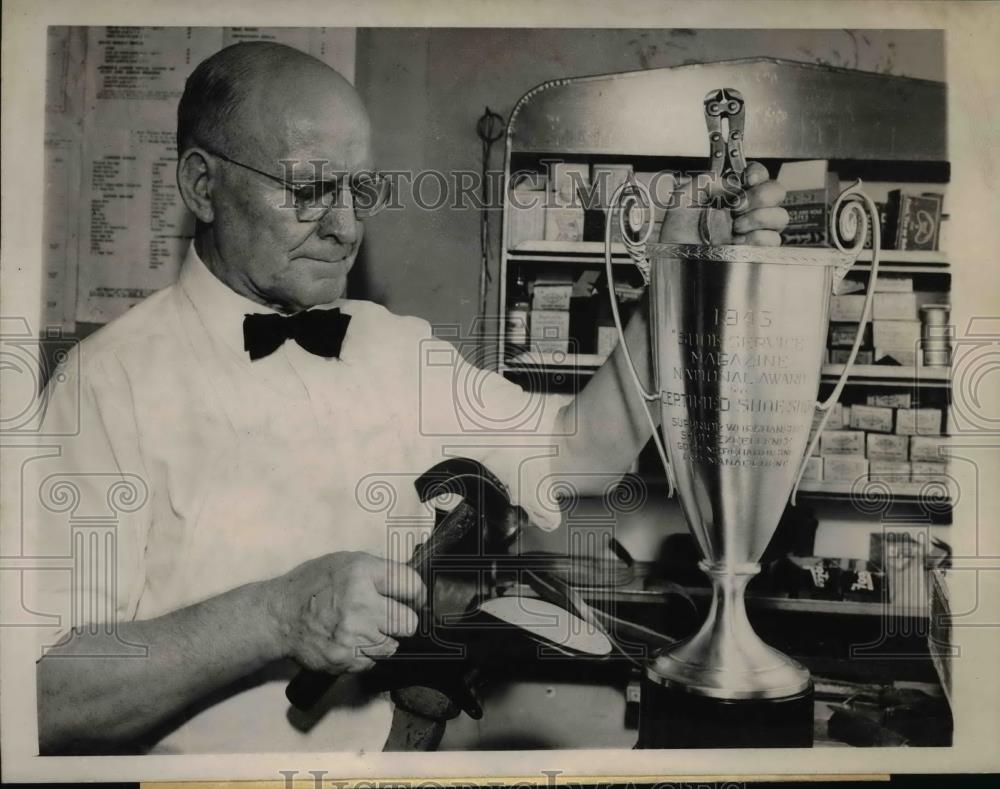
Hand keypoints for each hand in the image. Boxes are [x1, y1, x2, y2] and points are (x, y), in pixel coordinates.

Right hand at [265, 551, 425, 674]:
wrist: (279, 617)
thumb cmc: (314, 585)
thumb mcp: (346, 562)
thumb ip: (379, 572)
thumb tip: (412, 586)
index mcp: (362, 572)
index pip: (412, 586)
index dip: (415, 594)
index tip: (412, 599)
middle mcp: (360, 602)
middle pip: (409, 622)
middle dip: (401, 620)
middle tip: (387, 617)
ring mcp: (353, 633)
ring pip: (393, 645)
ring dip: (383, 640)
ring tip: (364, 629)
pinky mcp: (346, 658)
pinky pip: (374, 661)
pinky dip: (366, 655)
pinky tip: (351, 641)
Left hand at [658, 161, 787, 245]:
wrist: (676, 259)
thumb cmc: (676, 233)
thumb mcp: (684, 198)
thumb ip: (707, 180)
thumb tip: (734, 184)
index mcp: (731, 194)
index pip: (758, 175)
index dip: (758, 173)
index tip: (747, 180)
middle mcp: (746, 210)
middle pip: (777, 192)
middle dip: (760, 196)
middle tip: (736, 208)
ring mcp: (753, 230)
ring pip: (780, 216)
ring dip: (759, 218)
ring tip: (735, 228)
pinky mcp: (756, 251)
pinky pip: (774, 239)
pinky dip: (757, 238)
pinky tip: (737, 242)